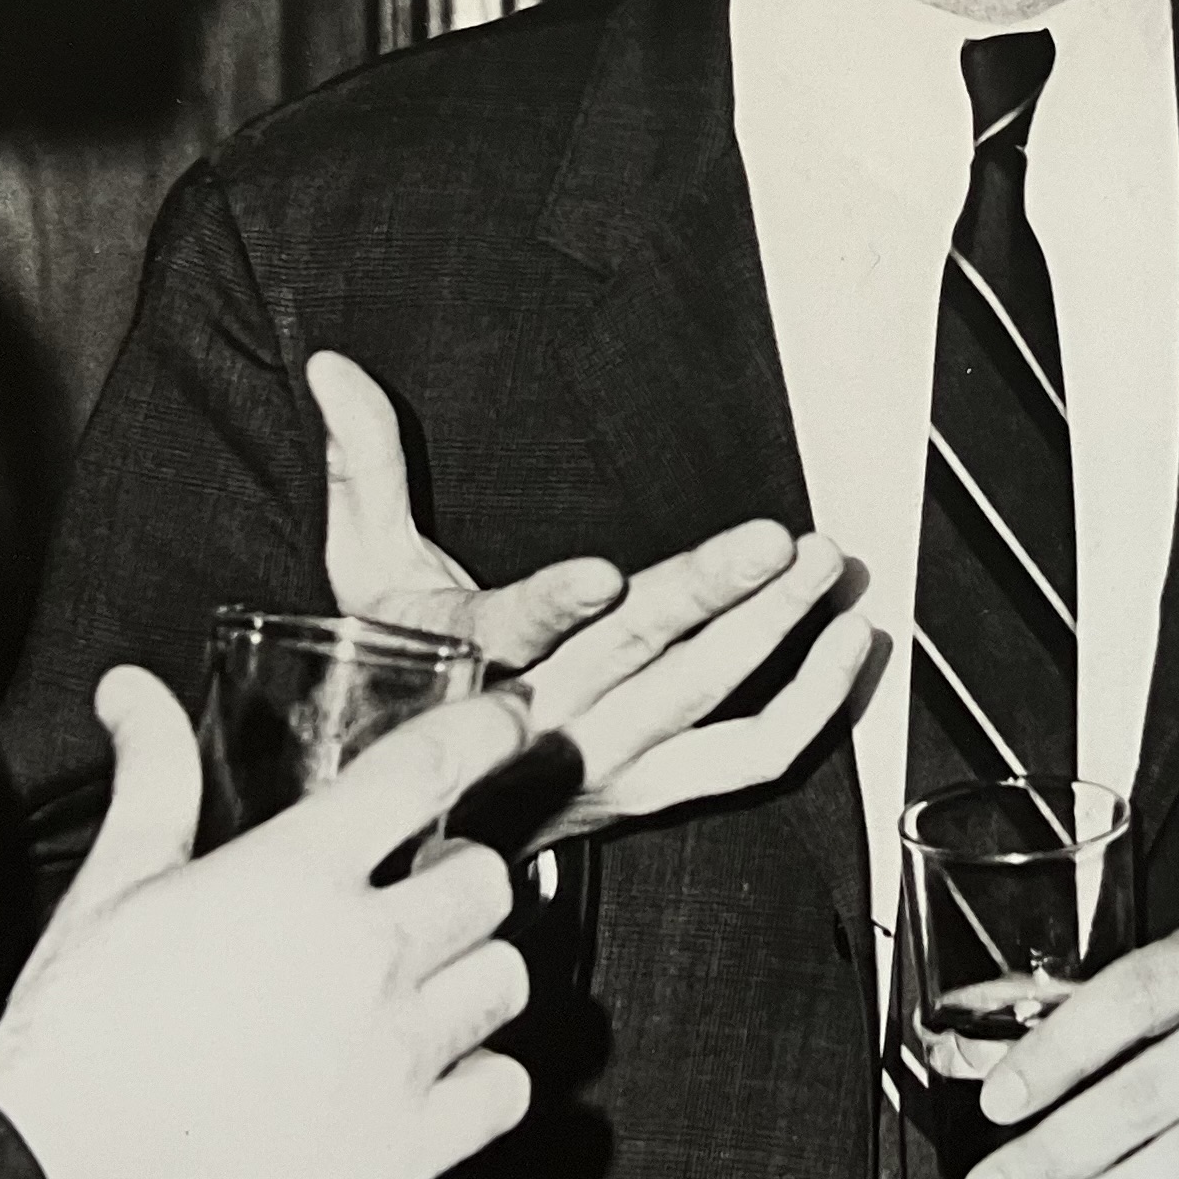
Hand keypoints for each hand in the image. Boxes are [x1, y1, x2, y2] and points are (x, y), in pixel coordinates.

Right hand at [0, 668, 539, 1178]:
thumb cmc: (80, 1035)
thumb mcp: (114, 882)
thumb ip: (151, 774)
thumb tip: (134, 691)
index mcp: (297, 876)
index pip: (427, 768)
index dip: (488, 728)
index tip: (514, 719)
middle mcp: (365, 955)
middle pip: (486, 881)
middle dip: (456, 880)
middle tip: (417, 897)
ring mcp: (394, 1055)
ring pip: (508, 980)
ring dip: (473, 975)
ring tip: (421, 988)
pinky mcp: (406, 1149)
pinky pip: (507, 1091)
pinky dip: (483, 1079)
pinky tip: (435, 1074)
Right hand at [312, 350, 879, 844]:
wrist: (425, 811)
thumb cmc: (393, 675)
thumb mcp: (360, 570)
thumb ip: (362, 461)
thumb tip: (332, 367)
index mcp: (467, 664)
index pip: (509, 636)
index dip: (554, 608)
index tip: (602, 578)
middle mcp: (543, 722)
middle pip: (638, 660)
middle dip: (714, 595)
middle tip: (781, 542)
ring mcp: (606, 765)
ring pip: (706, 705)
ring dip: (775, 635)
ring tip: (825, 570)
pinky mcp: (654, 790)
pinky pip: (750, 760)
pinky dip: (812, 709)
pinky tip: (847, 647)